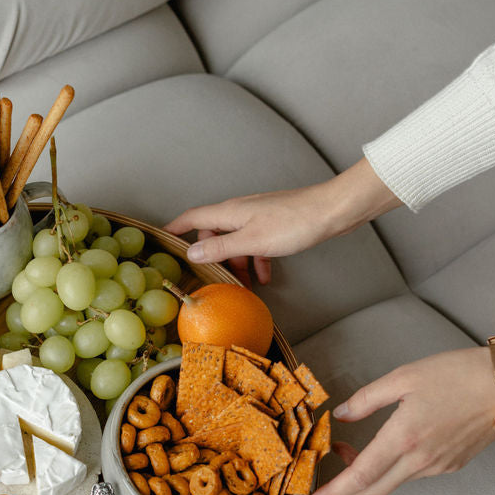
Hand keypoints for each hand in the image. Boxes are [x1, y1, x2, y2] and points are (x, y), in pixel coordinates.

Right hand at [164, 158, 400, 284]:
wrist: (332, 211)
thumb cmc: (293, 223)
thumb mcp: (252, 242)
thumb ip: (221, 249)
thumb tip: (192, 253)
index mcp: (229, 213)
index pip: (192, 218)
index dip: (175, 228)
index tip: (162, 238)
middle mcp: (239, 212)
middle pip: (213, 233)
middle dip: (212, 256)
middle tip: (214, 277)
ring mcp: (257, 217)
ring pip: (236, 241)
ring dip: (236, 262)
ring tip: (243, 284)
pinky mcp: (273, 224)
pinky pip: (254, 243)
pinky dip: (255, 259)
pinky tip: (265, 275)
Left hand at [305, 346, 494, 494]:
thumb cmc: (457, 375)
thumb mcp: (402, 378)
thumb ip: (366, 399)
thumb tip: (342, 414)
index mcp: (404, 438)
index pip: (360, 476)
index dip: (333, 493)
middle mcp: (420, 460)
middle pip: (373, 492)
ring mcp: (437, 466)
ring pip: (392, 482)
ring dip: (365, 475)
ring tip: (347, 451)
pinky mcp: (450, 464)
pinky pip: (412, 473)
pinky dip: (389, 469)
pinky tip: (382, 450)